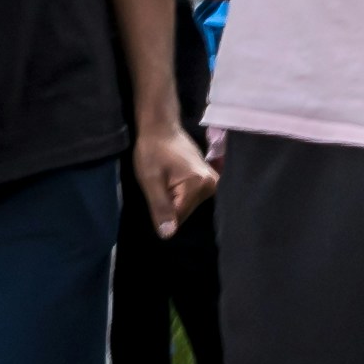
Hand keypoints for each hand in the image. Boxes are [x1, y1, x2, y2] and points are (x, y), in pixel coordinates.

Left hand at [134, 114, 216, 237]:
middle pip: (185, 212)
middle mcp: (212, 184)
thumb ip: (160, 207)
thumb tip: (168, 235)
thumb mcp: (150, 180)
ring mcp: (213, 182)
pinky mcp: (210, 180)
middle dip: (169, 204)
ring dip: (173, 200)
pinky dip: (179, 195)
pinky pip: (191, 198)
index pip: (178, 217)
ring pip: (187, 206)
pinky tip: (173, 180)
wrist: (161, 128)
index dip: (161, 209)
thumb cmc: (152, 150)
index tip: (156, 190)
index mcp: (199, 185)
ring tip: (166, 180)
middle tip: (160, 183)